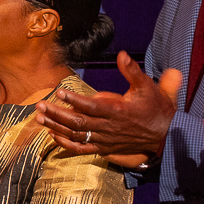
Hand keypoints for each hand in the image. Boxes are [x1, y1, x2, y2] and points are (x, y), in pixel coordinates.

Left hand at [36, 52, 179, 158]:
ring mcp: (105, 139)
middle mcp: (108, 127)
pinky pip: (82, 149)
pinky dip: (66, 144)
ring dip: (56, 127)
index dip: (74, 100)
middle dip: (57, 114)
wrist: (165, 134)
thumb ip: (132, 71)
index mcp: (117, 110)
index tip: (59, 92)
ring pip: (76, 135)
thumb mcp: (147, 86)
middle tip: (40, 105)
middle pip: (78, 122)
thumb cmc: (155, 108)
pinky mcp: (104, 148)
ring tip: (39, 117)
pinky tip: (52, 135)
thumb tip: (122, 54)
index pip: (91, 106)